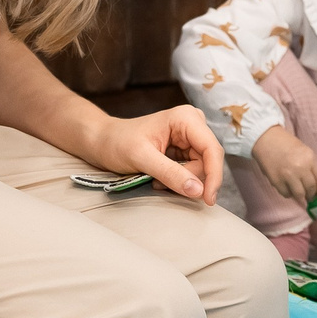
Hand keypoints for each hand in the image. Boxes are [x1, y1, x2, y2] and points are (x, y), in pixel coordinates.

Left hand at [86, 104, 222, 203]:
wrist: (102, 141)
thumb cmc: (117, 143)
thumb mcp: (142, 158)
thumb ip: (171, 174)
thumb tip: (198, 191)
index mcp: (186, 118)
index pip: (212, 150)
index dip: (214, 176)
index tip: (208, 199)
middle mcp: (193, 124)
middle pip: (207, 162)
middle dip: (188, 179)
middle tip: (158, 183)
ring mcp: (189, 137)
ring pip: (200, 169)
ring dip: (180, 181)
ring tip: (155, 179)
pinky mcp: (184, 149)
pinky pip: (191, 172)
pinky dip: (176, 180)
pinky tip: (157, 178)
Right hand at [250, 126, 316, 208]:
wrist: (266, 139)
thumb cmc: (286, 144)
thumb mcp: (305, 151)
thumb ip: (311, 166)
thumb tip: (316, 185)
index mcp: (310, 158)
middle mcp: (301, 168)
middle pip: (311, 188)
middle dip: (312, 195)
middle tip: (310, 197)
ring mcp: (288, 175)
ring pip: (299, 195)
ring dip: (301, 197)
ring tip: (300, 195)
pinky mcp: (276, 181)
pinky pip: (286, 194)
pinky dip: (288, 193)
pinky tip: (287, 188)